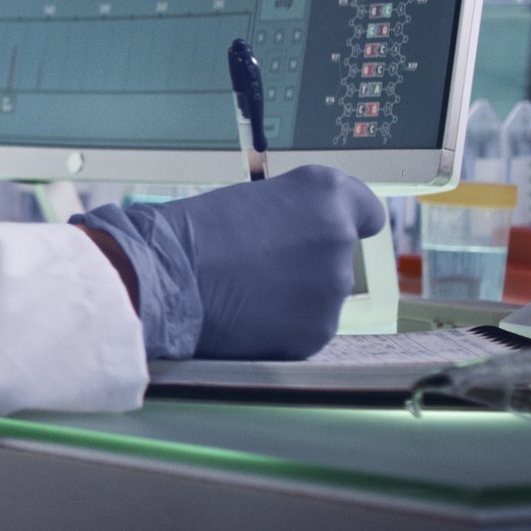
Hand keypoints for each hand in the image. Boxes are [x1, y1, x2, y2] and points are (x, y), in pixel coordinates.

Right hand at [73, 165, 384, 360]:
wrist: (163, 277)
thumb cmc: (194, 231)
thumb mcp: (255, 199)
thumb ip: (296, 214)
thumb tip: (306, 237)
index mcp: (327, 196)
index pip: (367, 211)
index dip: (344, 222)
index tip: (323, 231)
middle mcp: (339, 241)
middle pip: (336, 258)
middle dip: (305, 263)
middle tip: (257, 263)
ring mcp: (331, 293)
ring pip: (320, 297)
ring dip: (294, 296)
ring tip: (245, 292)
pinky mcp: (314, 334)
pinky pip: (305, 328)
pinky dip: (282, 326)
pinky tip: (246, 316)